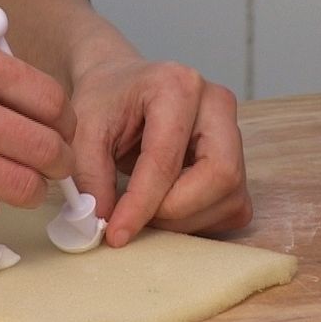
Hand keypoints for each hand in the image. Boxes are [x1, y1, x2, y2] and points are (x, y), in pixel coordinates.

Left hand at [71, 59, 251, 246]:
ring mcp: (234, 132)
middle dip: (174, 211)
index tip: (116, 234)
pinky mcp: (237, 160)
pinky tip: (165, 209)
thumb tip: (101, 221)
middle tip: (135, 219)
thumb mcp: (83, 130)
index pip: (166, 159)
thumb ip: (90, 174)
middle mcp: (216, 105)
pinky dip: (199, 220)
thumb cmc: (105, 102)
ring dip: (184, 220)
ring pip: (230, 197)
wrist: (120, 87)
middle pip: (220, 176)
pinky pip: (233, 207)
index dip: (141, 204)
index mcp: (177, 87)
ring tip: (144, 211)